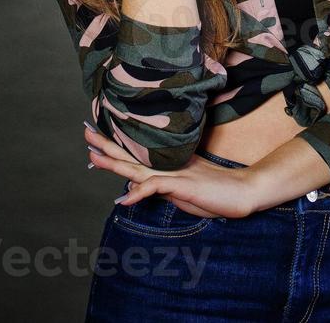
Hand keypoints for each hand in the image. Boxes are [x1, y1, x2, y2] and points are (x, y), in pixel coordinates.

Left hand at [85, 124, 260, 219]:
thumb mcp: (183, 192)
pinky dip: (140, 192)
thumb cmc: (216, 192)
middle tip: (86, 132)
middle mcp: (166, 167)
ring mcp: (174, 175)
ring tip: (93, 157)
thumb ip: (162, 187)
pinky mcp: (182, 185)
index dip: (115, 149)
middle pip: (131, 156)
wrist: (243, 190)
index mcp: (166, 167)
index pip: (135, 156)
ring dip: (114, 163)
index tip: (96, 140)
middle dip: (106, 146)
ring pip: (137, 168)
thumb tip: (136, 188)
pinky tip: (126, 197)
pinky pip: (157, 187)